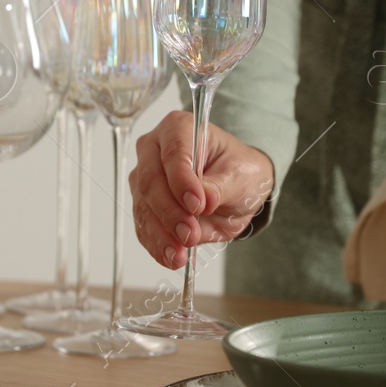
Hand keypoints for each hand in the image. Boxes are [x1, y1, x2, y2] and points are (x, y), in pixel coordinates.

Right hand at [129, 110, 273, 268]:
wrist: (236, 189)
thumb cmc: (238, 171)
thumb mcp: (241, 176)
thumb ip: (220, 187)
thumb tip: (203, 200)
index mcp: (179, 128)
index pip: (174, 152)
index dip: (182, 180)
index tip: (197, 205)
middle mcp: (154, 150)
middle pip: (151, 181)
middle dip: (170, 212)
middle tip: (190, 234)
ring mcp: (144, 178)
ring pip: (144, 208)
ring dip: (161, 235)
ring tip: (180, 255)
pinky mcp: (144, 206)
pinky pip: (144, 227)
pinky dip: (157, 245)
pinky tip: (171, 258)